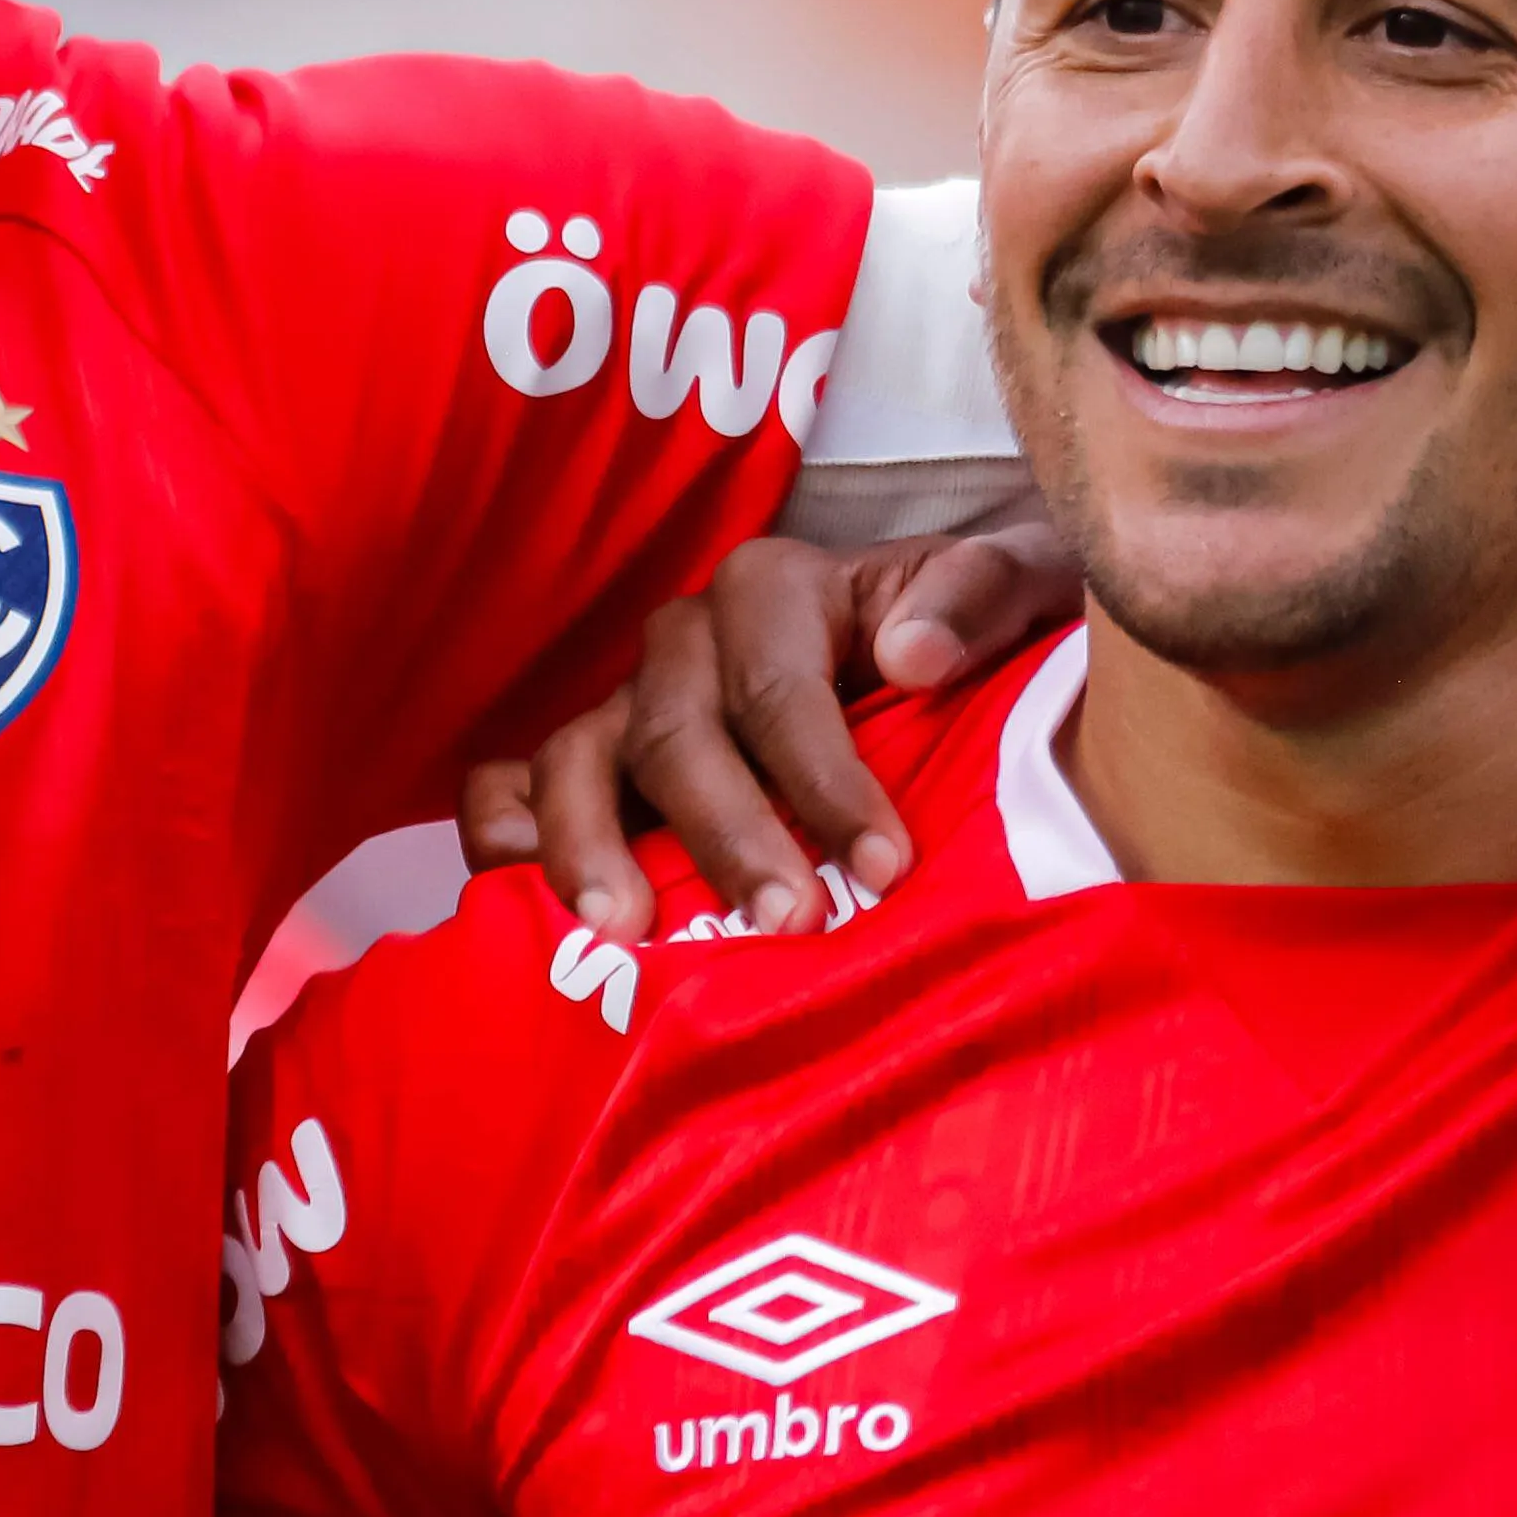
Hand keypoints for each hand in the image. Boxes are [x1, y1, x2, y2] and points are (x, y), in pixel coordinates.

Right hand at [454, 515, 1084, 941]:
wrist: (946, 651)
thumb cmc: (975, 631)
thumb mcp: (1014, 584)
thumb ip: (980, 597)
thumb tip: (911, 653)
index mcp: (775, 590)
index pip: (780, 687)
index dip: (825, 780)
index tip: (884, 869)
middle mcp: (684, 642)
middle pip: (675, 735)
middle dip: (728, 836)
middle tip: (788, 926)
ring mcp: (626, 705)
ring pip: (575, 761)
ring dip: (591, 847)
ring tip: (626, 932)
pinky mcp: (592, 764)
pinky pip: (509, 787)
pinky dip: (503, 836)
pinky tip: (520, 901)